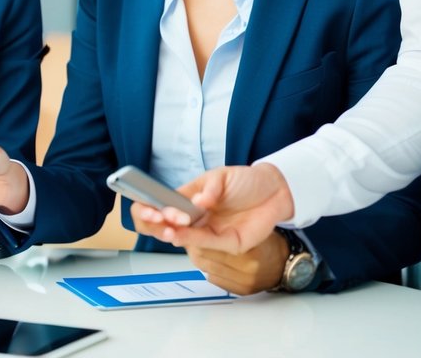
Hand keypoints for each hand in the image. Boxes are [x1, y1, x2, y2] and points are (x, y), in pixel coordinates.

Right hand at [131, 164, 293, 253]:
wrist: (275, 190)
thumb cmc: (245, 182)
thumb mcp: (220, 177)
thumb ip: (207, 189)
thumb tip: (195, 203)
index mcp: (185, 201)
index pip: (156, 208)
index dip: (145, 209)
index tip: (146, 206)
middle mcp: (193, 220)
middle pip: (161, 228)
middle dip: (152, 223)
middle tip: (156, 216)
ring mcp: (208, 233)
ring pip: (181, 238)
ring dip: (171, 232)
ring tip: (167, 225)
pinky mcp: (227, 243)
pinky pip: (206, 243)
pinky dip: (191, 238)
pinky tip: (180, 233)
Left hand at [184, 234, 289, 294]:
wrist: (286, 264)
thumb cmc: (267, 242)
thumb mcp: (249, 226)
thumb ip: (226, 225)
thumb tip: (198, 218)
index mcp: (248, 250)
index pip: (208, 244)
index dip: (193, 235)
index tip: (184, 227)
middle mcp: (246, 269)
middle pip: (203, 257)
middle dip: (191, 245)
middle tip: (184, 235)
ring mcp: (243, 282)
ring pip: (205, 268)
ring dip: (197, 256)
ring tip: (194, 245)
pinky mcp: (240, 291)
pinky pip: (214, 278)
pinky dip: (207, 268)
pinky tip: (208, 258)